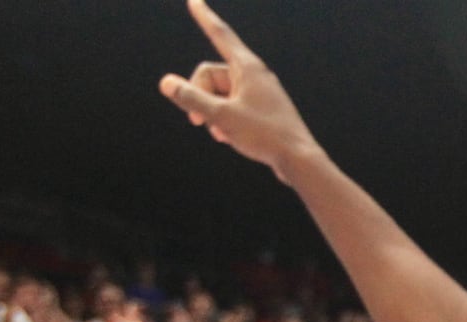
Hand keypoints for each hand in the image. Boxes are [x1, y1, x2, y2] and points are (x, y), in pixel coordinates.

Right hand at [159, 0, 322, 184]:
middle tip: (195, 120)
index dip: (205, 17)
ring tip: (219, 133)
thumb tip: (167, 83)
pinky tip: (227, 138)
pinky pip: (235, 108)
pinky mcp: (264, 111)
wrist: (299, 160)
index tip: (195, 1)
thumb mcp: (221, 116)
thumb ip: (192, 98)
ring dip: (212, 112)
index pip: (220, 34)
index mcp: (248, 67)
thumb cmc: (264, 136)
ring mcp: (261, 93)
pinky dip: (226, 120)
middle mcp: (256, 76)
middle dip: (199, 95)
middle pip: (212, 75)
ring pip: (222, 95)